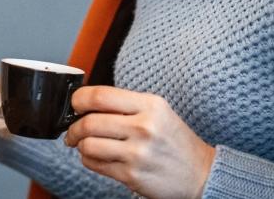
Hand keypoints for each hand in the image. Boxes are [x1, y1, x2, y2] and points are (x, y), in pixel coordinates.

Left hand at [64, 86, 214, 198]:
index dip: (78, 99)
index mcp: (150, 105)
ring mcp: (137, 153)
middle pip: (89, 122)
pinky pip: (95, 165)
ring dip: (80, 145)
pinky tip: (97, 157)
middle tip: (72, 131)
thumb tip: (86, 103)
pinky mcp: (132, 176)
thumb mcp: (158, 112)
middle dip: (73, 128)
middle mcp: (144, 128)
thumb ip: (126, 106)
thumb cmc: (174, 141)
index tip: (75, 104)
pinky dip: (88, 160)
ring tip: (84, 145)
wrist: (201, 173)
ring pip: (88, 145)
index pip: (100, 96)